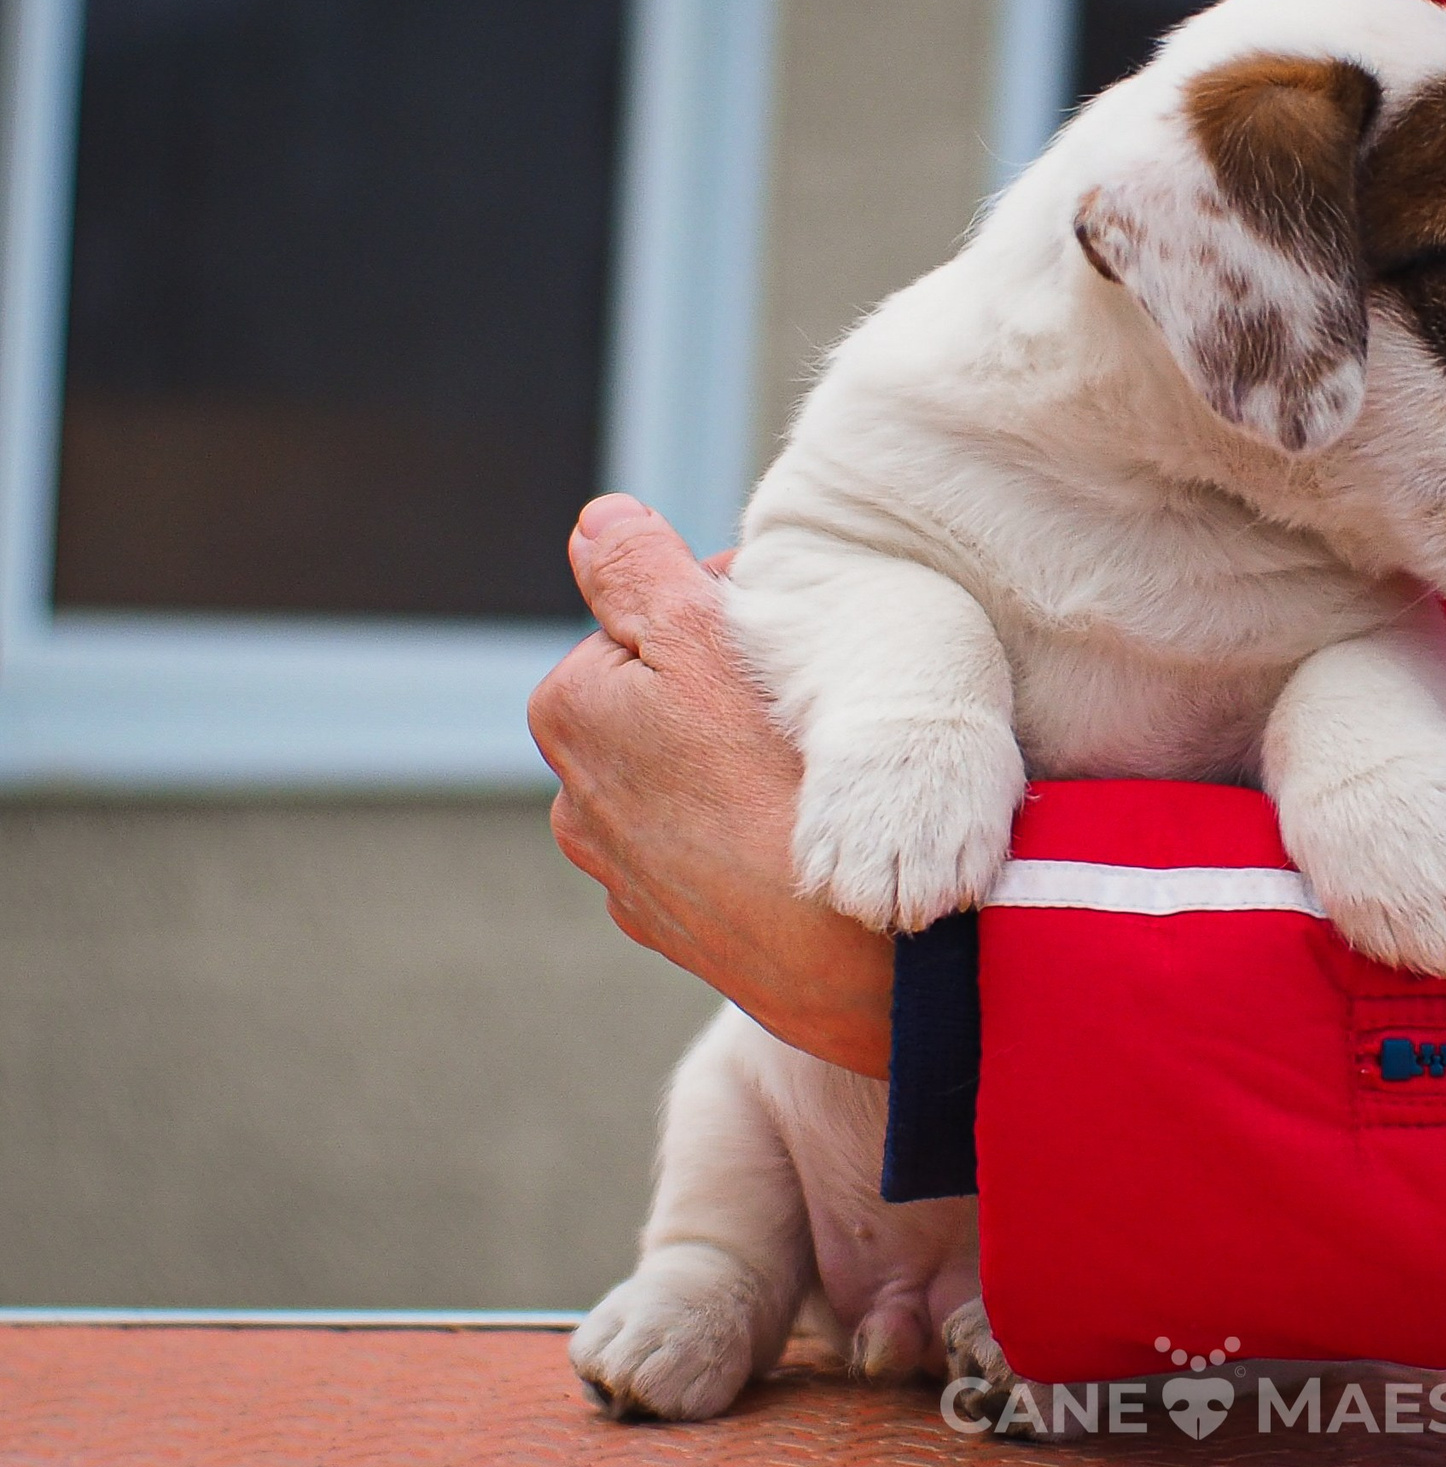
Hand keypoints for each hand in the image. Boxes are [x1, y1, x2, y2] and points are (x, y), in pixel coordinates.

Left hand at [529, 494, 893, 1076]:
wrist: (853, 947)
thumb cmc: (783, 783)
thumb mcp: (708, 640)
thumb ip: (638, 568)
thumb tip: (596, 520)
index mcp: (571, 709)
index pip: (652, 619)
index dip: (731, 610)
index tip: (796, 631)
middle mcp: (576, 796)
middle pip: (665, 701)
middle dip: (725, 688)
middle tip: (810, 700)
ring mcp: (625, 872)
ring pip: (690, 775)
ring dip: (734, 763)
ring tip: (808, 774)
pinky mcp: (677, 928)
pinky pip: (714, 849)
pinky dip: (747, 834)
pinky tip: (800, 834)